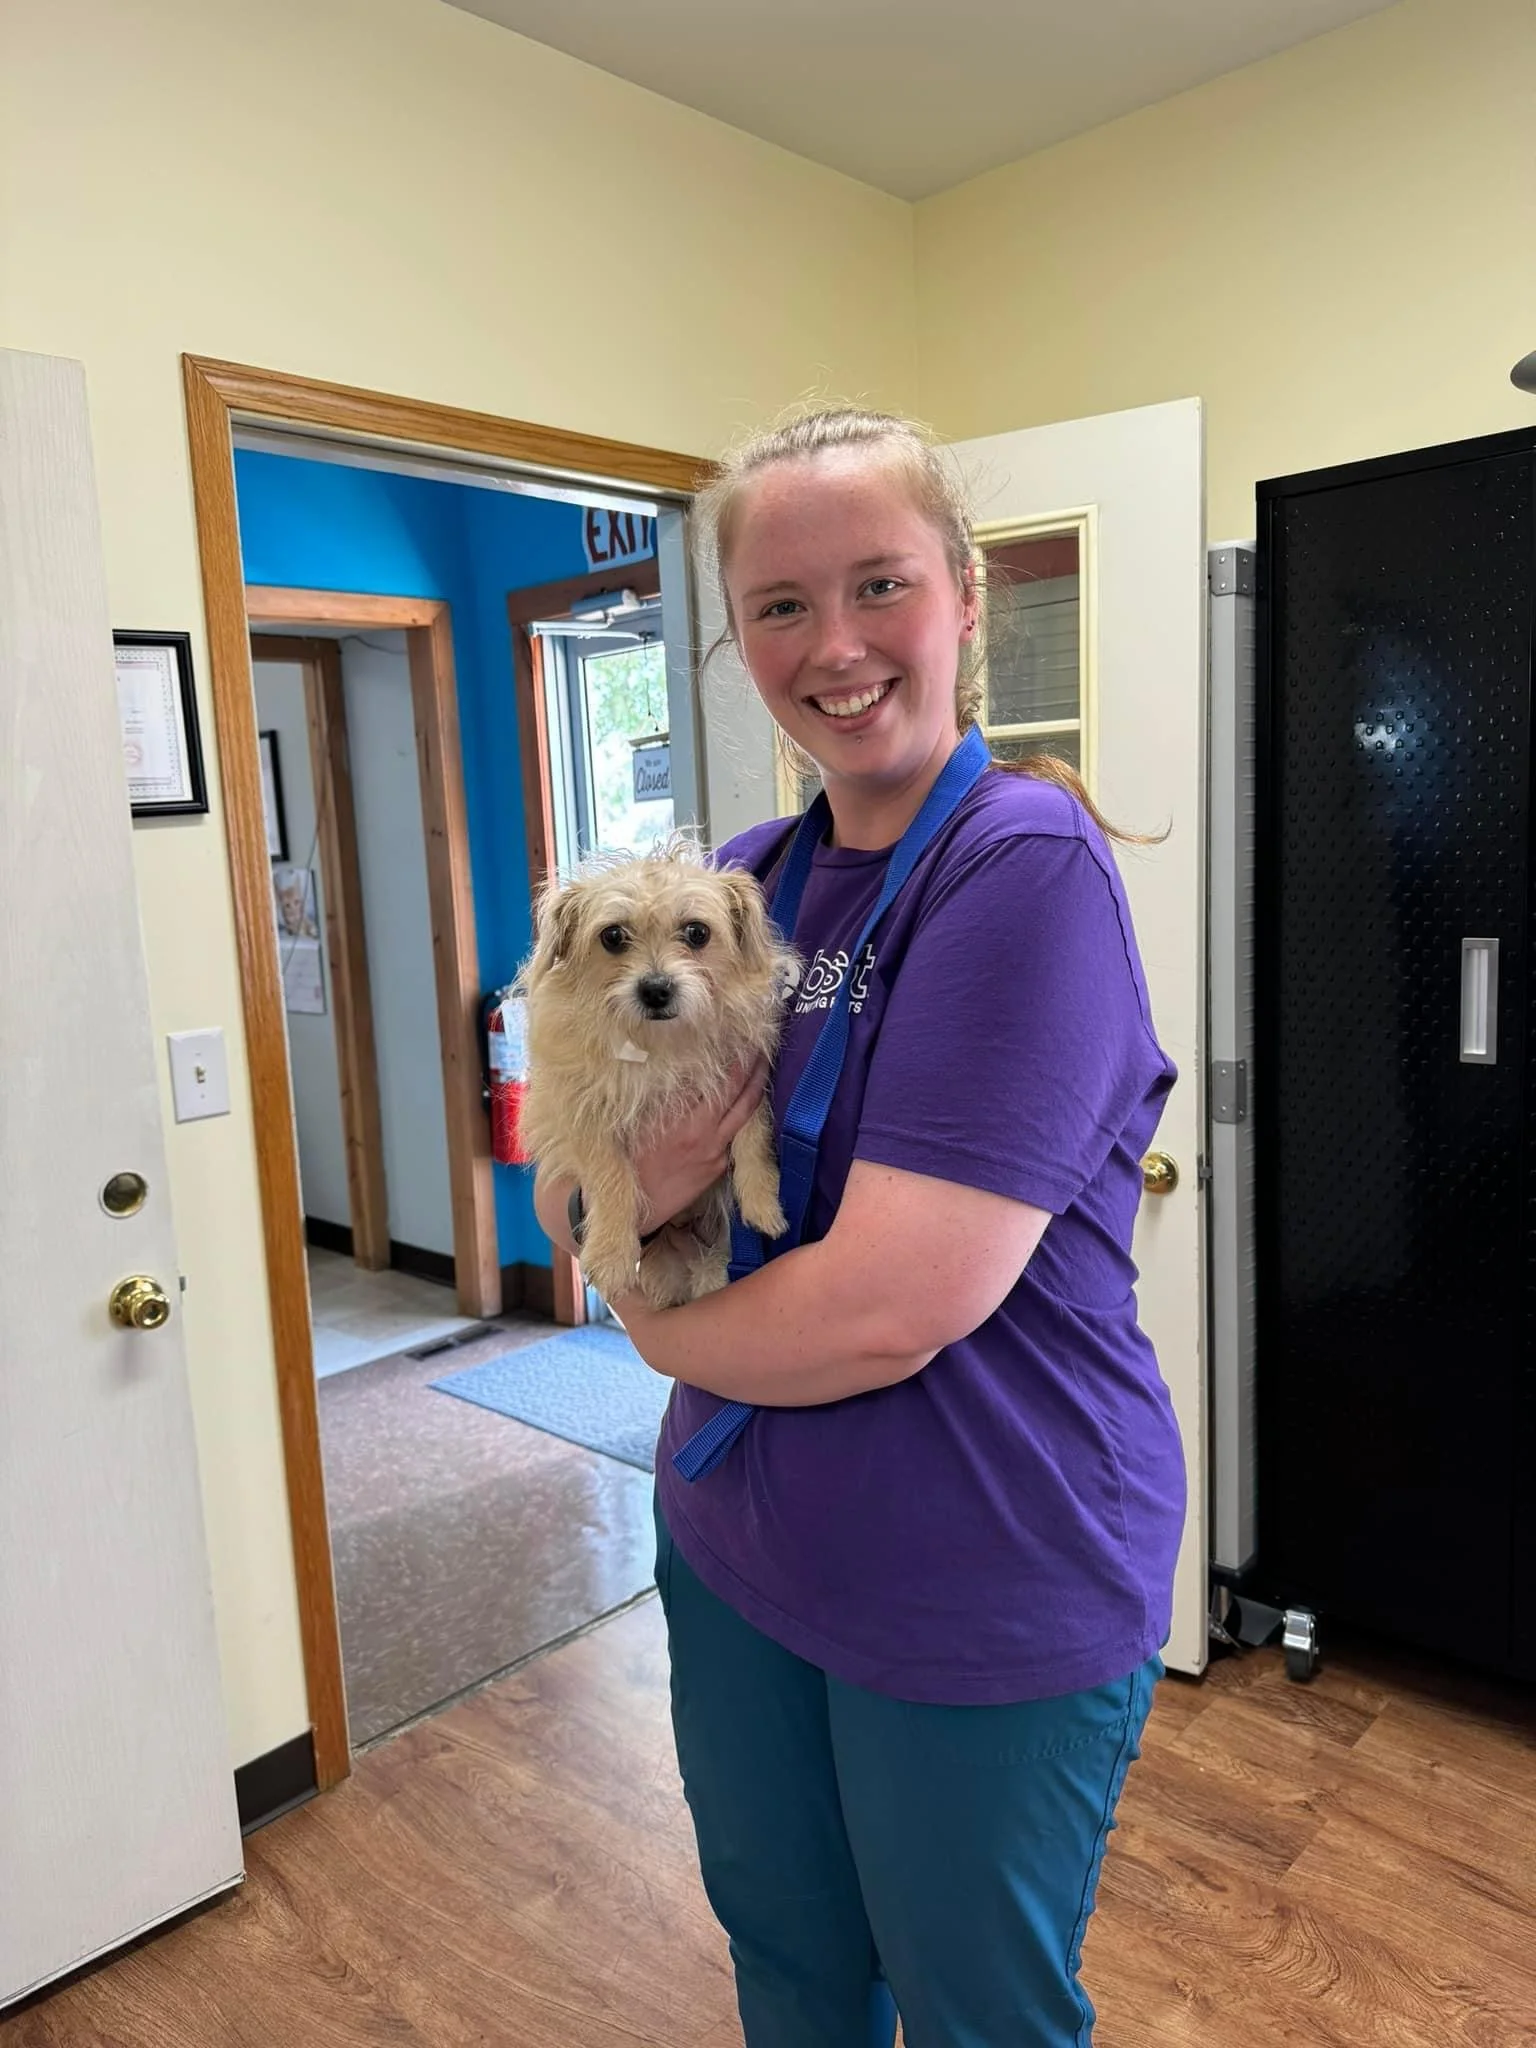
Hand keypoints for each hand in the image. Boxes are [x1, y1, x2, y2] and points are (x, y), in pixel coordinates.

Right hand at [633, 1056, 768, 1232]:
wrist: (636, 1208)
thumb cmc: (629, 1160)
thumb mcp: (640, 1123)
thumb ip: (667, 1098)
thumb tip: (685, 1068)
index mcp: (686, 1120)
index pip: (722, 1080)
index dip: (737, 1058)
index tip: (744, 1037)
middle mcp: (707, 1133)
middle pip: (741, 1093)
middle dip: (753, 1067)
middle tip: (762, 1044)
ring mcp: (717, 1152)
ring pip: (746, 1114)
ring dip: (756, 1088)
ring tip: (762, 1065)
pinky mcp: (718, 1167)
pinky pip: (737, 1136)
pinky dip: (744, 1115)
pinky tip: (745, 1102)